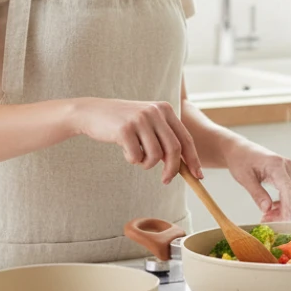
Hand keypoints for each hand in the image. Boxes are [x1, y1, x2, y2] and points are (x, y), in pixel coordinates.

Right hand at [74, 98, 203, 183]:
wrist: (92, 112)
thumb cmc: (123, 123)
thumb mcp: (148, 124)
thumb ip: (164, 139)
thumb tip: (183, 165)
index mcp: (165, 109)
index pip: (186, 138)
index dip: (193, 159)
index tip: (198, 176)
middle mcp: (155, 112)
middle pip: (174, 149)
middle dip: (172, 169)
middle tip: (165, 180)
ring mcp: (140, 119)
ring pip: (155, 156)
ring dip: (146, 163)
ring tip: (136, 155)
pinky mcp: (125, 129)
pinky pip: (136, 157)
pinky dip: (131, 159)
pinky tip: (123, 148)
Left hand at [224, 142, 290, 221]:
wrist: (239, 149)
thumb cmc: (240, 160)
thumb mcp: (244, 178)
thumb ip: (257, 194)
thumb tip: (267, 210)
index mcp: (276, 164)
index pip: (288, 189)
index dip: (287, 207)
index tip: (282, 221)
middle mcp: (286, 166)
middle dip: (285, 211)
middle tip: (268, 221)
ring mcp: (288, 169)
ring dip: (286, 208)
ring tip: (268, 217)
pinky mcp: (287, 174)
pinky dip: (284, 203)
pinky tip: (271, 208)